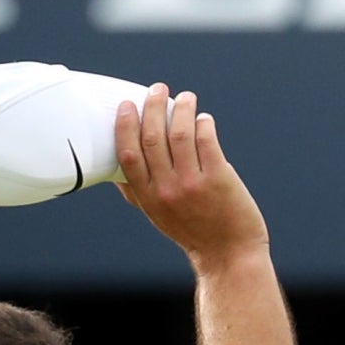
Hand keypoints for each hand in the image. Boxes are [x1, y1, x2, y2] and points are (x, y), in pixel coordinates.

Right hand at [114, 86, 269, 268]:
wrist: (228, 254)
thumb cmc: (192, 232)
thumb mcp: (156, 216)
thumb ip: (137, 193)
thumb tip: (116, 171)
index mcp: (148, 196)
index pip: (128, 154)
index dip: (125, 125)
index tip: (127, 104)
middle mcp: (166, 189)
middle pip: (152, 138)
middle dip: (153, 107)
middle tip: (157, 90)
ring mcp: (192, 183)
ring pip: (180, 133)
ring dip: (181, 109)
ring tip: (185, 97)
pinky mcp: (218, 178)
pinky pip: (206, 140)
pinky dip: (203, 124)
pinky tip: (203, 119)